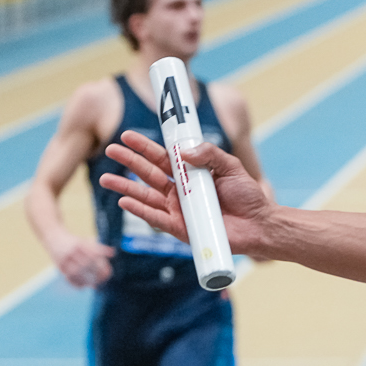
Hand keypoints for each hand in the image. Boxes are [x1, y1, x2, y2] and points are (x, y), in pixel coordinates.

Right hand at [43, 229, 112, 286]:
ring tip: (94, 285)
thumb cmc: (73, 240)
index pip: (93, 255)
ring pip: (76, 272)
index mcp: (78, 244)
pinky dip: (76, 283)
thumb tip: (113, 253)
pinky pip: (67, 277)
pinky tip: (83, 287)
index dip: (101, 264)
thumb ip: (99, 247)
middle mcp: (70, 251)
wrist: (53, 236)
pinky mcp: (58, 266)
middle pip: (85, 264)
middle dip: (95, 273)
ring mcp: (63, 259)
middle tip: (103, 280)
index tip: (108, 272)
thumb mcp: (85, 240)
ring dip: (86, 280)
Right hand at [97, 129, 277, 256]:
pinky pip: (156, 219)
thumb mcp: (230, 166)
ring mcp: (178, 210)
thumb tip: (183, 151)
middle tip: (110, 150)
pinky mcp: (181, 229)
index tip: (127, 136)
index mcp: (189, 174)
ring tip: (105, 179)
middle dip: (129, 162)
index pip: (161, 158)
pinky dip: (140, 210)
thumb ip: (209, 153)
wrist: (260, 224)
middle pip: (148, 174)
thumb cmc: (247, 196)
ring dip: (125, 188)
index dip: (144, 147)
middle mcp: (179, 191)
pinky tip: (125, 201)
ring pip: (146, 197)